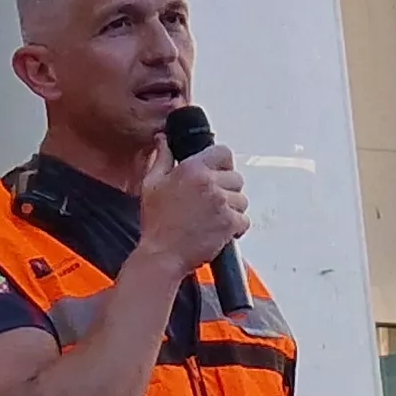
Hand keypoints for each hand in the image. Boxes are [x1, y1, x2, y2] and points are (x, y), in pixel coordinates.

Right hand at [135, 142, 248, 273]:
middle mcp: (209, 183)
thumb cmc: (156, 223)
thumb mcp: (151, 184)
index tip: (217, 174)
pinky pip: (244, 220)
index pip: (224, 153)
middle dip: (227, 190)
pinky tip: (219, 231)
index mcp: (192, 169)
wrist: (162, 255)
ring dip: (232, 209)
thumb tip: (164, 140)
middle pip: (236, 178)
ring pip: (242, 200)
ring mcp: (221, 203)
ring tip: (213, 219)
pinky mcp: (229, 223)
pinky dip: (236, 227)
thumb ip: (162, 158)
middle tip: (212, 203)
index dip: (223, 164)